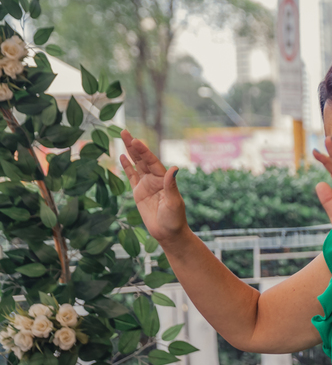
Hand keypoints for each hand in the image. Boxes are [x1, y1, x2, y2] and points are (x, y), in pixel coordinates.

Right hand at [119, 130, 188, 244]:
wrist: (168, 234)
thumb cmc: (174, 219)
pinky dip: (127, 167)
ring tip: (123, 137)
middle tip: (124, 131)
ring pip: (136, 165)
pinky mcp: (139, 193)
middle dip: (134, 145)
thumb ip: (171, 185)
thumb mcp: (173, 202)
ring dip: (130, 152)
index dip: (144, 151)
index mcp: (164, 179)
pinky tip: (122, 156)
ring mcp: (146, 185)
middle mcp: (155, 179)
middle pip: (143, 159)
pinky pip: (131, 177)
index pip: (152, 161)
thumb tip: (173, 169)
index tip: (135, 140)